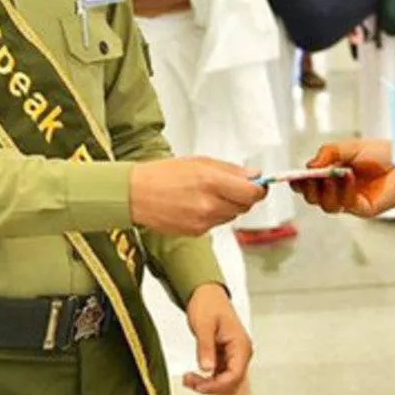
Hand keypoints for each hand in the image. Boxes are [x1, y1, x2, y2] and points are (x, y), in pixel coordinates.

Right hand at [129, 158, 265, 235]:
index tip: (258, 184)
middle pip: (245, 206)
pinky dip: (213, 215)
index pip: (252, 193)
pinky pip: (216, 224)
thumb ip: (230, 170)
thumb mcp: (199, 162)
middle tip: (232, 186)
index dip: (259, 189)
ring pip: (231, 216)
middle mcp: (209, 204)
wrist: (136, 194)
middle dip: (243, 196)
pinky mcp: (197, 232)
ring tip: (208, 194)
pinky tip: (197, 205)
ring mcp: (203, 221)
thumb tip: (254, 175)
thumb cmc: (162, 174)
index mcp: (211, 181)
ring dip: (228, 206)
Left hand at [183, 284, 251, 394]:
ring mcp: (234, 355)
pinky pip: (219, 375)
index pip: (235, 375)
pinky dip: (207, 378)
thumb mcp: (203, 325)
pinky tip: (193, 375)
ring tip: (188, 379)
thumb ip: (205, 347)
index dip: (217, 385)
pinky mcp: (225, 356)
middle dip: (211, 386)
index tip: (199, 385)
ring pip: (225, 381)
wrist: (206, 293)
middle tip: (190, 381)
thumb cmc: (207, 303)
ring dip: (208, 384)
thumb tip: (207, 369)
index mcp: (241, 345)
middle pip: (231, 382)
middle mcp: (241, 352)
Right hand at [290, 140, 394, 217]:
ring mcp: (352, 201)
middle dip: (309, 190)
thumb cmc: (382, 153)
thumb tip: (309, 166)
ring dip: (326, 191)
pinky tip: (348, 177)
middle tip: (309, 177)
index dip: (299, 184)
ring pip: (328, 206)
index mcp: (332, 176)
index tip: (293, 177)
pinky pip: (348, 205)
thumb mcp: (350, 147)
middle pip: (314, 199)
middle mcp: (340, 191)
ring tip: (331, 175)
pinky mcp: (366, 209)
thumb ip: (328, 153)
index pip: (309, 185)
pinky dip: (345, 191)